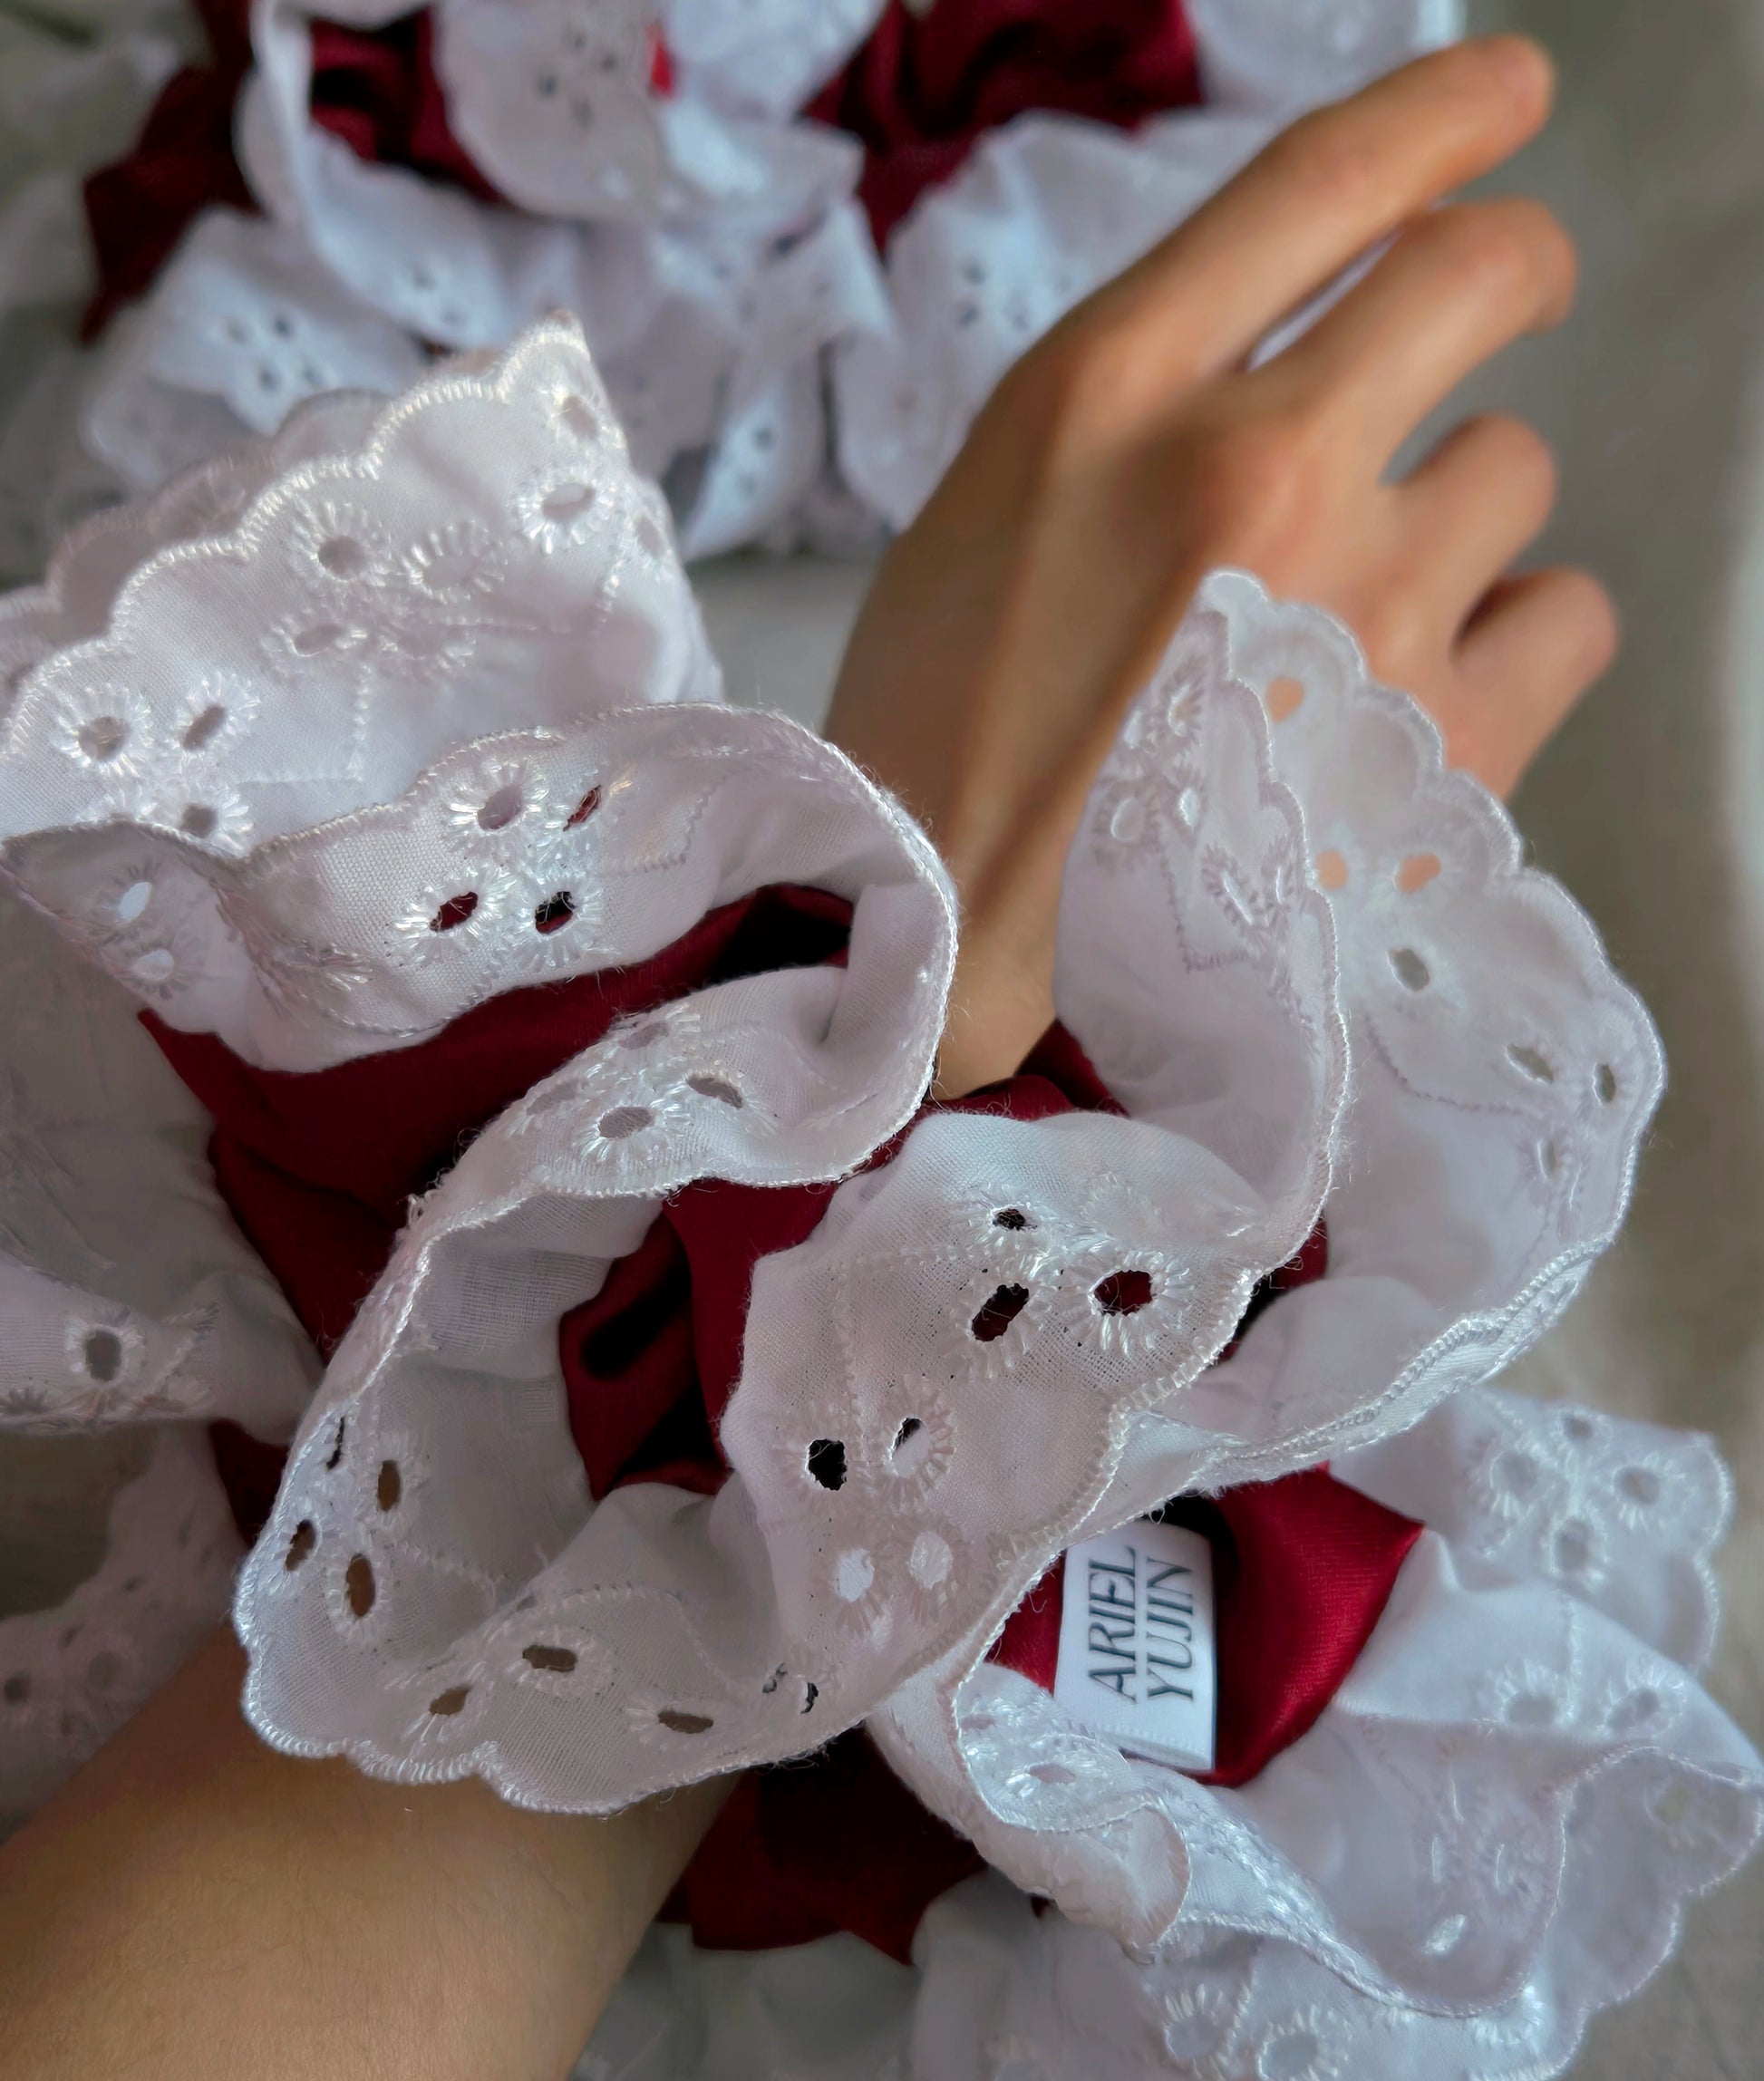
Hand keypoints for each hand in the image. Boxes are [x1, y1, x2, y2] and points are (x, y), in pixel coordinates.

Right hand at [827, 38, 1616, 1095]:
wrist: (958, 962)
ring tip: (1355, 625)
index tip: (1510, 99)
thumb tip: (1301, 348)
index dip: (1446, 113)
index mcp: (1108, 393)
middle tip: (1491, 308)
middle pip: (1480, 275)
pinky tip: (1422, 700)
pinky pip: (1567, 613)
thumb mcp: (991, 510)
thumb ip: (1142, 410)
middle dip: (1505, 272)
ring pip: (1516, 468)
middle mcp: (1254, 470)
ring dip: (1457, 517)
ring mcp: (1364, 606)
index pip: (1324, 181)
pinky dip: (1515, 644)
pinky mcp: (1443, 741)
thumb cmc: (943, 743)